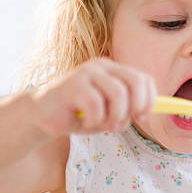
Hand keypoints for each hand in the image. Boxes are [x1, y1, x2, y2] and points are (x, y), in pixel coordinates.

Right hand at [30, 58, 156, 136]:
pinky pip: (96, 104)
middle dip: (137, 105)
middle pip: (136, 81)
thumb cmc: (78, 114)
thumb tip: (146, 113)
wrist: (42, 116)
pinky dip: (95, 120)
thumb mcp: (108, 113)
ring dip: (115, 116)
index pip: (144, 78)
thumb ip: (127, 111)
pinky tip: (84, 123)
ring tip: (102, 125)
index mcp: (113, 71)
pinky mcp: (72, 85)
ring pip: (118, 93)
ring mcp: (87, 73)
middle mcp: (102, 67)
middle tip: (124, 122)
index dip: (149, 99)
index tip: (141, 117)